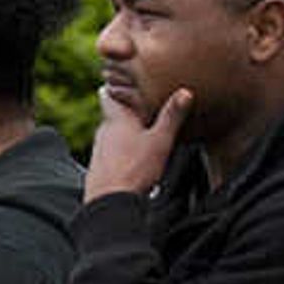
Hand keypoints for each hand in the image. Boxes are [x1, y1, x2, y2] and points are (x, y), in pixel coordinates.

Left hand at [86, 84, 192, 201]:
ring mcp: (98, 150)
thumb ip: (172, 117)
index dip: (114, 86)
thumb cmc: (135, 169)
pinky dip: (121, 152)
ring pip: (111, 135)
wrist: (110, 202)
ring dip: (124, 134)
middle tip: (142, 108)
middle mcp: (103, 132)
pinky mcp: (98, 168)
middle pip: (112, 116)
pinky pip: (110, 153)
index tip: (124, 81)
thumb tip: (184, 92)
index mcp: (117, 119)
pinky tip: (134, 161)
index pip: (107, 94)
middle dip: (126, 112)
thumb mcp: (160, 141)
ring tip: (142, 136)